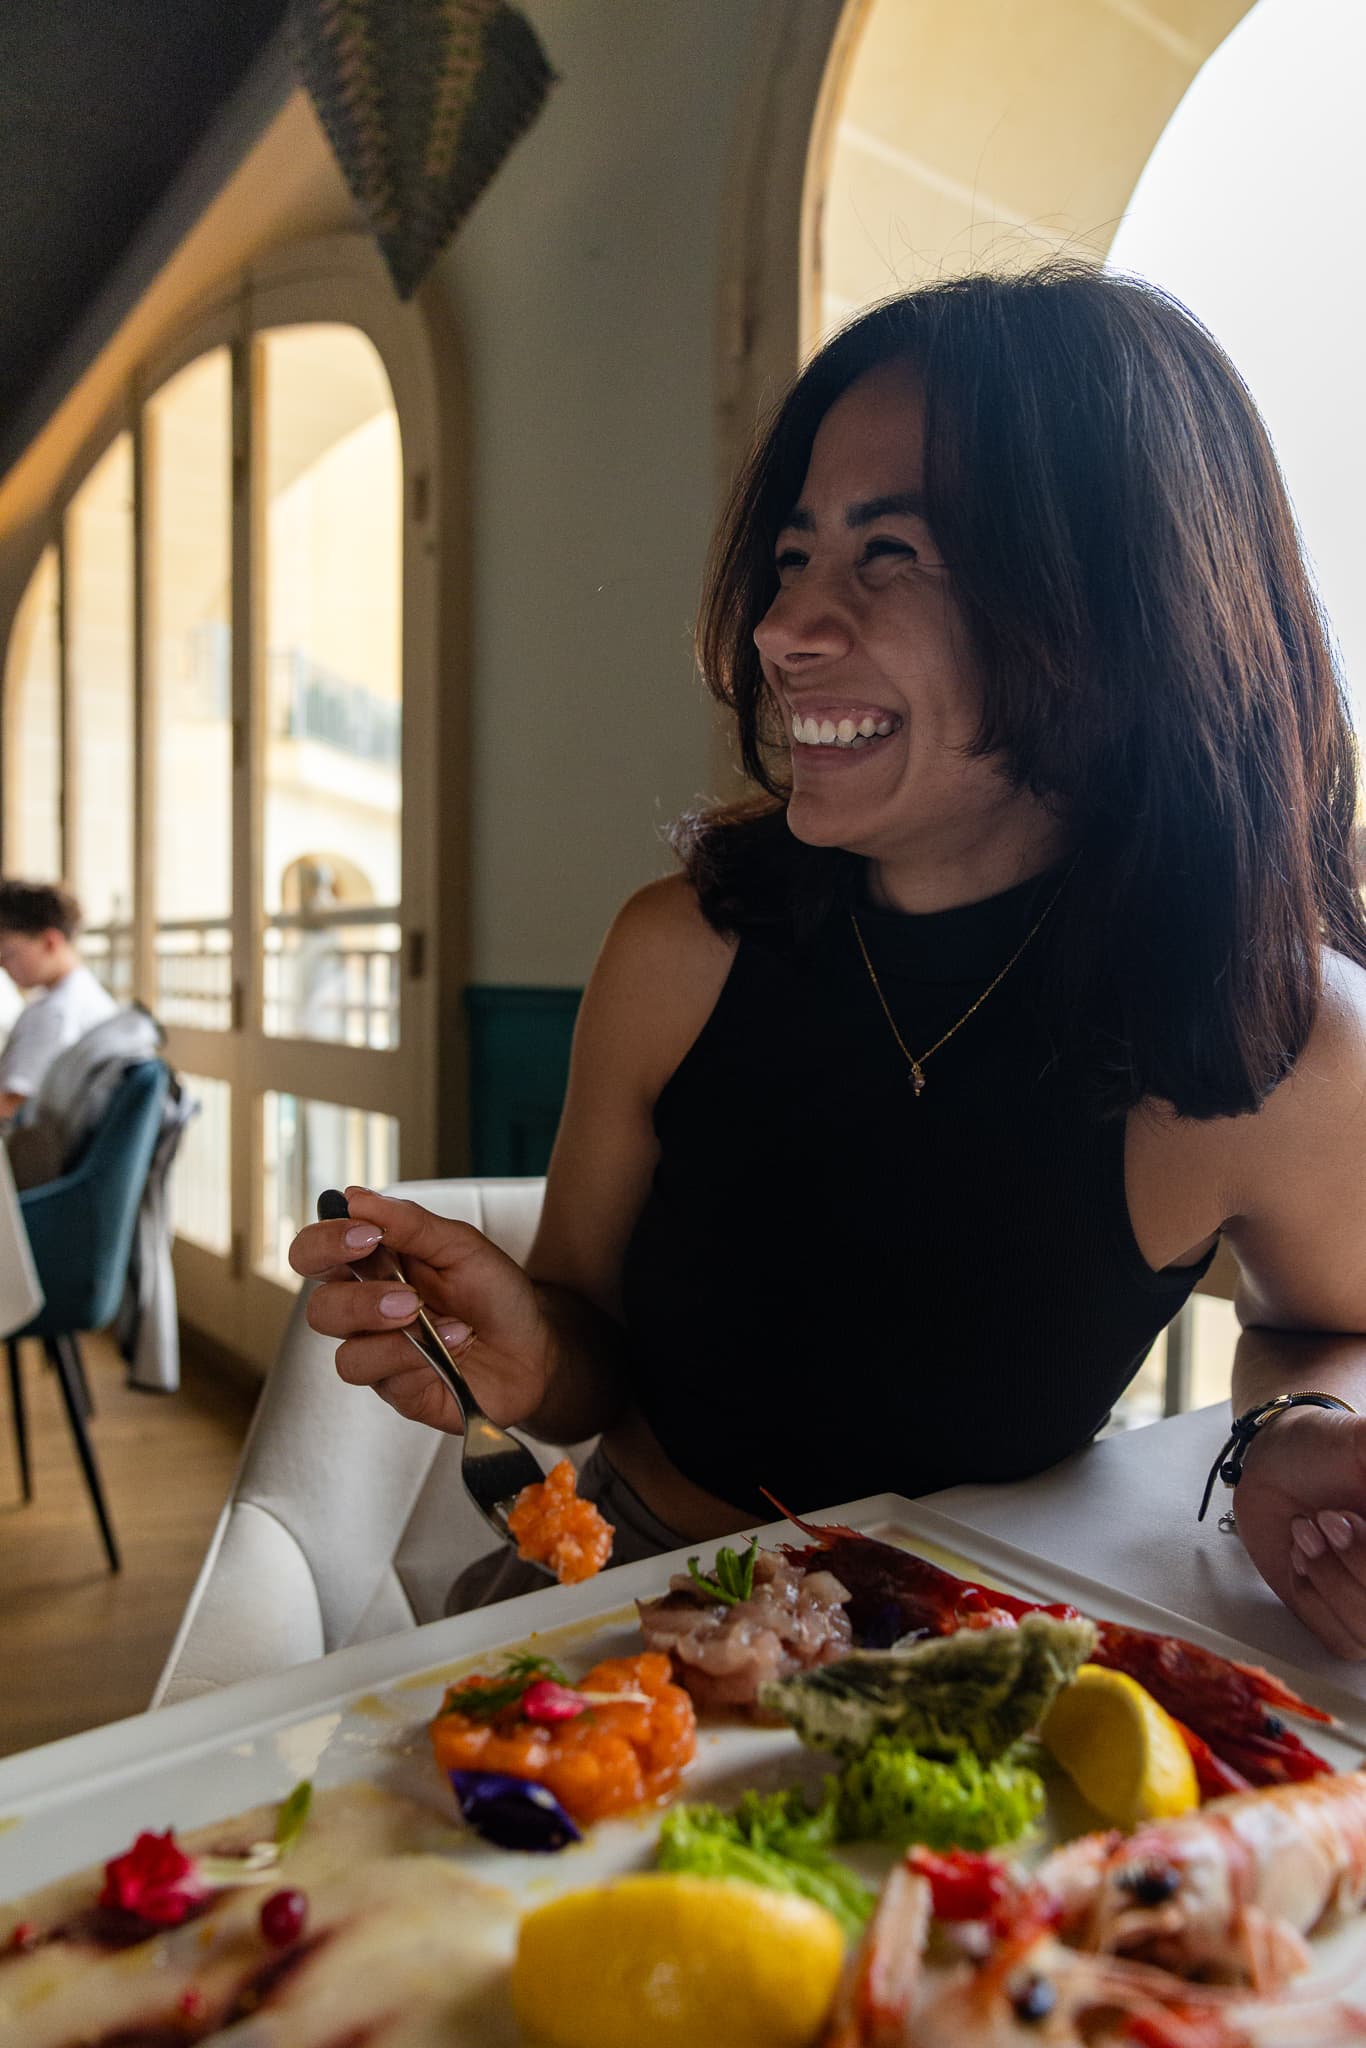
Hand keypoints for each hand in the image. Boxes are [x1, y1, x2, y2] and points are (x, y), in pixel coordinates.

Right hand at [288, 1187, 552, 1435]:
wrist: (534, 1349)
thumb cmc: (496, 1294)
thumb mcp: (462, 1247)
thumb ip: (410, 1224)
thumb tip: (354, 1197)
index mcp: (374, 1267)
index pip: (316, 1252)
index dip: (325, 1242)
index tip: (365, 1235)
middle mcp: (366, 1311)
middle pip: (318, 1307)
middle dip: (357, 1298)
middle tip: (406, 1293)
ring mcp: (378, 1352)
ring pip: (343, 1348)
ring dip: (392, 1331)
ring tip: (433, 1319)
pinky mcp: (394, 1389)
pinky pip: (379, 1375)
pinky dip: (412, 1355)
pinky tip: (451, 1343)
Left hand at [1232, 1405, 1365, 1657]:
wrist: (1275, 1462)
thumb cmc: (1323, 1447)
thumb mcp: (1361, 1439)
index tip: (1348, 1516)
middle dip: (1356, 1562)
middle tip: (1325, 1517)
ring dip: (1330, 1580)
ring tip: (1306, 1531)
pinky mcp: (1343, 1619)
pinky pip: (1342, 1641)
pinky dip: (1314, 1601)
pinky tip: (1301, 1560)